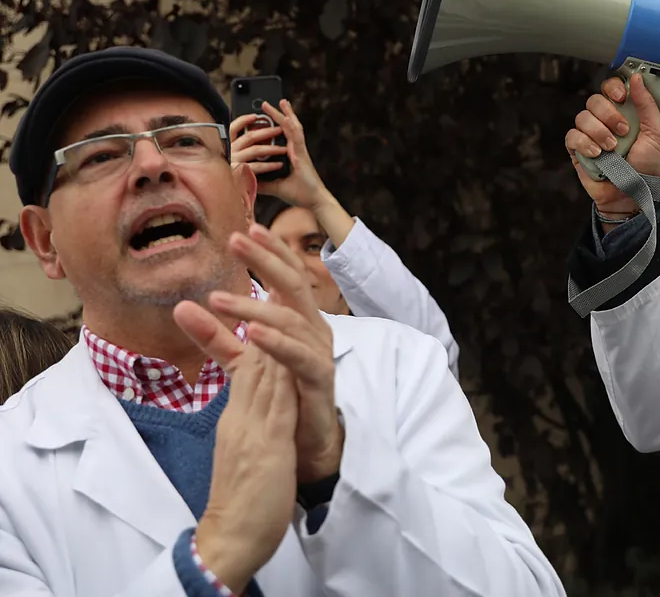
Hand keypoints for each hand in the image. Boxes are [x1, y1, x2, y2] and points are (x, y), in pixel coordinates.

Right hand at [174, 303, 298, 594]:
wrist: (231, 537)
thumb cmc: (246, 496)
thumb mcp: (250, 448)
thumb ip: (254, 422)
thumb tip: (257, 395)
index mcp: (241, 415)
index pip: (249, 359)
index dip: (259, 322)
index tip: (266, 291)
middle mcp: (243, 414)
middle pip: (252, 351)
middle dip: (257, 308)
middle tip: (259, 270)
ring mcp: (251, 424)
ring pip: (260, 364)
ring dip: (268, 326)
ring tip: (271, 289)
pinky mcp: (263, 439)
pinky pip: (270, 393)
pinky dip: (275, 362)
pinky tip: (279, 338)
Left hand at [202, 224, 343, 483]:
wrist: (305, 446)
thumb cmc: (282, 398)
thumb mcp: (241, 363)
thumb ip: (214, 337)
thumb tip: (181, 306)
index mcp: (299, 321)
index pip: (287, 275)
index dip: (269, 251)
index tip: (244, 228)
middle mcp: (314, 331)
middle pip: (295, 284)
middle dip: (266, 259)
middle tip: (236, 238)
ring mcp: (319, 353)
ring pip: (291, 318)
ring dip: (254, 306)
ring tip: (218, 299)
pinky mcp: (319, 380)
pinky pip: (300, 356)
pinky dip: (277, 343)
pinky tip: (251, 333)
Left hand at [230, 99, 330, 210]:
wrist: (315, 202)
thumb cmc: (301, 195)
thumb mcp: (276, 188)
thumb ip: (263, 183)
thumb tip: (249, 180)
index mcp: (292, 155)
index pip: (285, 134)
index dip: (279, 122)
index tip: (270, 113)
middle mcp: (297, 150)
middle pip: (288, 127)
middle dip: (279, 113)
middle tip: (268, 102)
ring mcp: (300, 152)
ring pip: (293, 128)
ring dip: (286, 114)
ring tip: (281, 101)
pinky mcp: (302, 156)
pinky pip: (296, 139)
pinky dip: (292, 127)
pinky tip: (287, 118)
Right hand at [564, 73, 659, 215]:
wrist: (633, 194)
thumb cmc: (647, 166)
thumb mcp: (657, 133)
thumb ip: (647, 104)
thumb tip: (636, 78)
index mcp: (624, 112)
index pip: (611, 88)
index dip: (613, 87)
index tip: (621, 96)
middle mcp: (605, 120)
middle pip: (595, 100)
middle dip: (608, 114)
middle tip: (622, 130)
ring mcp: (590, 134)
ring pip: (583, 117)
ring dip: (599, 132)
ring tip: (612, 148)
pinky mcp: (577, 149)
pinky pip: (572, 136)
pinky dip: (584, 143)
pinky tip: (597, 154)